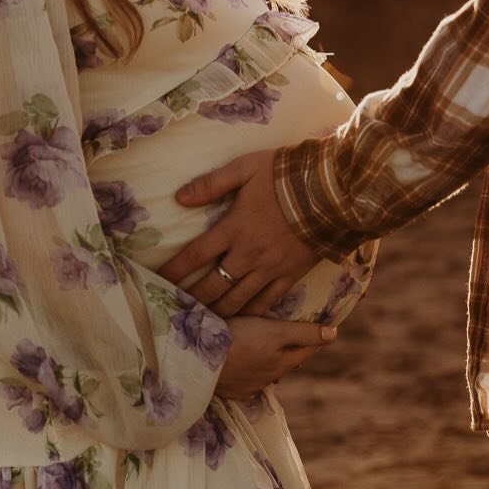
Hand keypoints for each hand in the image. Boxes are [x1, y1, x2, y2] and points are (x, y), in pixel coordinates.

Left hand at [162, 150, 318, 314]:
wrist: (331, 192)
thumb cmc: (286, 175)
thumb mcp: (246, 168)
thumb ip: (212, 183)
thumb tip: (179, 197)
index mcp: (234, 227)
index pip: (194, 255)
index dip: (173, 270)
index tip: (157, 280)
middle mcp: (248, 254)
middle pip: (212, 285)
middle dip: (190, 298)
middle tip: (175, 308)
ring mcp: (270, 268)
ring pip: (236, 300)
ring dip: (216, 311)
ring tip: (202, 319)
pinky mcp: (290, 276)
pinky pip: (265, 303)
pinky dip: (249, 314)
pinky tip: (239, 319)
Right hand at [216, 316, 337, 399]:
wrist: (196, 362)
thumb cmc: (238, 338)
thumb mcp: (273, 330)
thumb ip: (303, 333)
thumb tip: (334, 334)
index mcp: (283, 361)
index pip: (307, 348)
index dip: (314, 336)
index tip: (320, 325)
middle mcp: (270, 377)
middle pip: (288, 361)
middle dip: (293, 349)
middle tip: (293, 333)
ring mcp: (250, 387)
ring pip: (268, 372)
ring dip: (271, 361)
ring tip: (266, 347)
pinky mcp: (232, 391)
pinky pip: (249, 382)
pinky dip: (251, 373)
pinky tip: (245, 364)